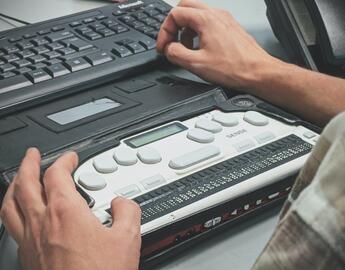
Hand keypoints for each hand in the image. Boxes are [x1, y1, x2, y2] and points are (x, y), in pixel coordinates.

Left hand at [0, 148, 140, 269]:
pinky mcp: (27, 258)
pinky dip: (13, 211)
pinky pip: (11, 226)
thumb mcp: (128, 238)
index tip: (71, 158)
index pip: (57, 174)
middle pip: (26, 183)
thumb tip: (122, 202)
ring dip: (15, 185)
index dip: (64, 161)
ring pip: (11, 204)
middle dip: (29, 164)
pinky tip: (21, 214)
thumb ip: (128, 210)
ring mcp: (30, 241)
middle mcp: (42, 223)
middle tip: (33, 154)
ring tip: (20, 178)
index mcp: (66, 213)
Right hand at [157, 0, 277, 88]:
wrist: (258, 73)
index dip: (164, 31)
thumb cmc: (235, 68)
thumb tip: (169, 48)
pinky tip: (200, 49)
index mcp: (206, 20)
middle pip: (185, 7)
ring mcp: (224, 20)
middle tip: (171, 41)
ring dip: (186, 29)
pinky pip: (208, 22)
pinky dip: (198, 32)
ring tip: (186, 48)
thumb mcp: (196, 64)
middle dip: (174, 25)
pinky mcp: (229, 28)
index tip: (164, 47)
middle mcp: (216, 15)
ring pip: (197, 14)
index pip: (175, 14)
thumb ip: (176, 54)